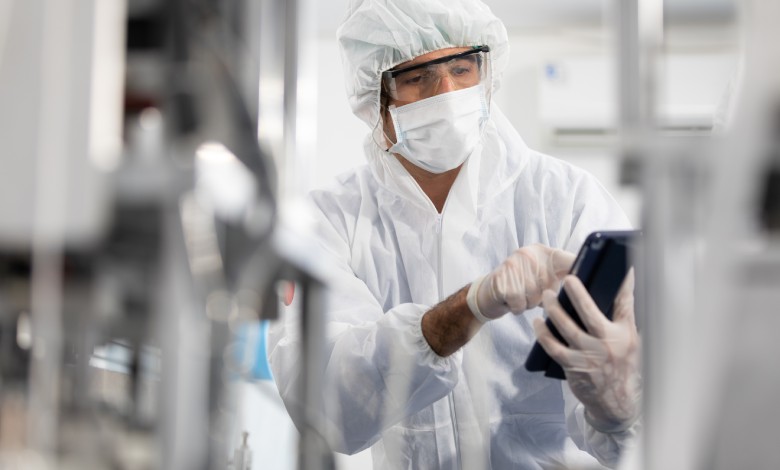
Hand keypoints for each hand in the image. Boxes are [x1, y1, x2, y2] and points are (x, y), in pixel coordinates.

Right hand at [467, 244, 574, 321]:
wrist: (487, 294)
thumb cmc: (520, 288)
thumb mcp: (540, 278)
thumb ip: (558, 277)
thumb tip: (582, 288)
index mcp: (541, 252)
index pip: (564, 258)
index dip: (576, 268)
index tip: (584, 281)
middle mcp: (528, 254)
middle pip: (549, 286)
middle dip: (542, 297)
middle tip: (532, 294)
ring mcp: (512, 265)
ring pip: (534, 296)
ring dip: (529, 304)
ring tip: (520, 297)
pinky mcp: (501, 279)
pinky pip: (519, 302)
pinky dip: (517, 308)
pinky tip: (511, 302)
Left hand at [534, 270, 640, 431]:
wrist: (615, 401)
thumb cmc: (620, 365)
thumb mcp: (629, 340)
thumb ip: (623, 315)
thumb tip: (620, 285)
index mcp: (625, 334)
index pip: (625, 305)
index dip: (622, 286)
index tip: (619, 269)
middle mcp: (608, 344)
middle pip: (590, 314)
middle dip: (578, 294)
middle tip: (568, 279)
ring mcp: (590, 356)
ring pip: (567, 328)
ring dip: (554, 310)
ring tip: (547, 296)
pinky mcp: (574, 366)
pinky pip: (554, 347)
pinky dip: (544, 334)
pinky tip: (537, 323)